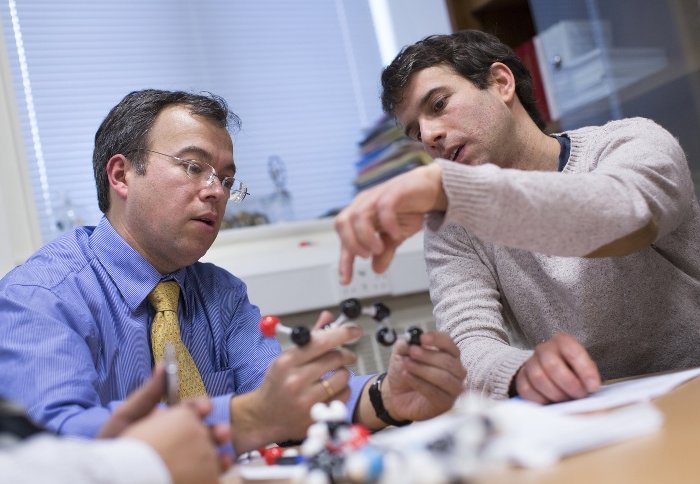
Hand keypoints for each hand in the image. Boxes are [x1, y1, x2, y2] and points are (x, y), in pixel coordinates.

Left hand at [100, 365, 231, 483]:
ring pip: (208, 454)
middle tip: (222, 432)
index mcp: (168, 421)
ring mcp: (182, 460)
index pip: (191, 410)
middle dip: (217, 430)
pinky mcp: (184, 476)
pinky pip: (204, 474)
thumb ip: (147, 394)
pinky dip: (214, 472)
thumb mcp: (126, 418)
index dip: (201, 406)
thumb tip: (163, 364)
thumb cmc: (112, 446)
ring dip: (220, 452)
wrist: (105, 476)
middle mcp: (178, 440)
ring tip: (223, 457)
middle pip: (205, 433)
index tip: (206, 408)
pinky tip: (218, 470)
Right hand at [230, 316, 360, 451]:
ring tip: (335, 374)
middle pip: (335, 358)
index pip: (321, 342)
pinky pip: (344, 396)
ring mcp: (307, 401)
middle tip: (346, 355)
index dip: (342, 333)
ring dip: (343, 373)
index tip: (354, 330)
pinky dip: (343, 390)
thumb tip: (329, 317)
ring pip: (343, 377)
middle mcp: (296, 381)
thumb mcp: (287, 358)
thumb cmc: (277, 383)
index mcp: (286, 362)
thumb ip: (310, 338)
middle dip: (345, 354)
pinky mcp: (317, 416)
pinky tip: (332, 390)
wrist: (265, 416)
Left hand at [335, 163, 446, 283]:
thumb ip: (385, 251)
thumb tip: (376, 269)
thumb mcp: (396, 236)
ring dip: (366, 236)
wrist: (432, 188)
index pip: (344, 237)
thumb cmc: (410, 208)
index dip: (343, 260)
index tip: (346, 280)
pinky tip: (395, 234)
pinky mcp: (394, 191)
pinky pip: (384, 206)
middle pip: (342, 222)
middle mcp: (365, 204)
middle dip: (351, 243)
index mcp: (360, 214)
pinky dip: (387, 223)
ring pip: (359, 216)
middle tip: (366, 256)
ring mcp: (378, 196)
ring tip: (379, 248)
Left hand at [375, 331, 465, 423]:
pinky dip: (419, 382)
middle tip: (411, 352)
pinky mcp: (445, 403)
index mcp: (448, 354)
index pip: (448, 343)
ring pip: (443, 377)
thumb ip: (405, 344)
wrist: (396, 394)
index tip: (422, 338)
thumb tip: (410, 338)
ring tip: (406, 364)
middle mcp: (455, 370)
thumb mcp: (401, 353)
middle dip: (427, 355)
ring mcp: (453, 388)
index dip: (436, 339)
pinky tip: (407, 376)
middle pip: (447, 361)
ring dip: (423, 369)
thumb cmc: (405, 370)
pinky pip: (435, 392)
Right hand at [514, 333, 600, 403]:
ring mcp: (530, 362)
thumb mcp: (585, 367)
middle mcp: (544, 349)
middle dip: (568, 384)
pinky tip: (551, 402)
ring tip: (566, 399)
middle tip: (579, 395)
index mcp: (563, 342)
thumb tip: (590, 389)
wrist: (552, 371)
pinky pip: (526, 389)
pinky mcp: (521, 377)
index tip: (593, 387)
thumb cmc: (573, 370)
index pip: (572, 351)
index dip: (584, 370)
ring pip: (538, 378)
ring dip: (555, 393)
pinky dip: (540, 399)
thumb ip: (588, 375)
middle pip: (552, 365)